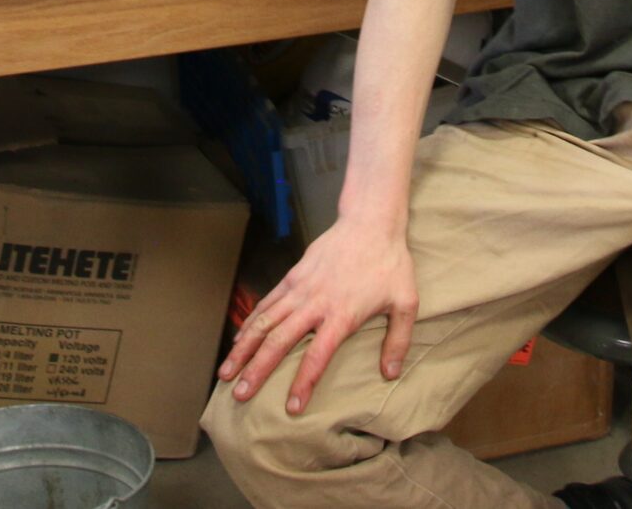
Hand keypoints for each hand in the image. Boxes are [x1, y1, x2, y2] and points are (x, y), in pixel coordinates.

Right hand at [217, 216, 415, 415]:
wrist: (369, 223)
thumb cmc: (390, 264)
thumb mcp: (406, 302)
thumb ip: (398, 340)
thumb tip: (390, 373)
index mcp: (341, 315)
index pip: (317, 356)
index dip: (303, 383)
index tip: (291, 407)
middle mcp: (314, 304)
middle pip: (278, 341)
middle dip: (257, 370)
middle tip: (239, 395)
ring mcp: (299, 289)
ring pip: (263, 322)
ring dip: (243, 349)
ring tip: (226, 372)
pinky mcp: (292, 277)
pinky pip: (266, 304)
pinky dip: (249, 324)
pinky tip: (238, 342)